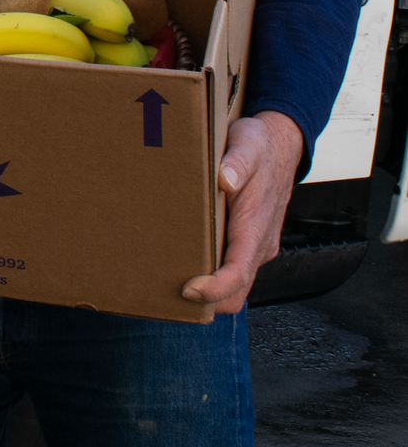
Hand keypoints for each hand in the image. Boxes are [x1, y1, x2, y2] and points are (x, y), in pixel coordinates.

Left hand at [182, 111, 302, 313]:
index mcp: (256, 227)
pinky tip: (183, 264)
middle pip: (236, 291)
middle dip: (207, 301)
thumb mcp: (247, 145)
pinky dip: (212, 277)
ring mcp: (254, 245)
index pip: (240, 273)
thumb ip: (238, 162)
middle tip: (166, 293)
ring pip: (235, 284)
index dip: (216, 288)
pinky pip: (232, 268)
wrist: (280, 144)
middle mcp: (258, 244)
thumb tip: (225, 179)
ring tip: (167, 283)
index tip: (188, 289)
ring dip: (208, 292)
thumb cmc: (260, 146)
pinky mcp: (247, 241)